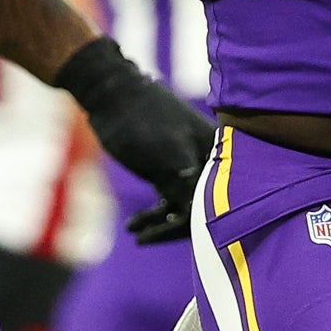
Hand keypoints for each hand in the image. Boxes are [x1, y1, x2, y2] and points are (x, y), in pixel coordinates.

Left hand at [53, 38, 211, 246]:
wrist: (109, 92)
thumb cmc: (142, 120)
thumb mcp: (168, 154)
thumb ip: (189, 184)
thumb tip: (201, 217)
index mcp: (218, 150)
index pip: (220, 195)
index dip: (202, 220)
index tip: (175, 230)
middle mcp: (209, 159)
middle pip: (204, 204)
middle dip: (179, 227)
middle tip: (148, 237)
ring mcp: (189, 164)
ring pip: (184, 205)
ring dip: (162, 223)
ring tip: (136, 232)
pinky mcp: (169, 168)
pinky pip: (169, 199)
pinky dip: (154, 215)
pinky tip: (133, 225)